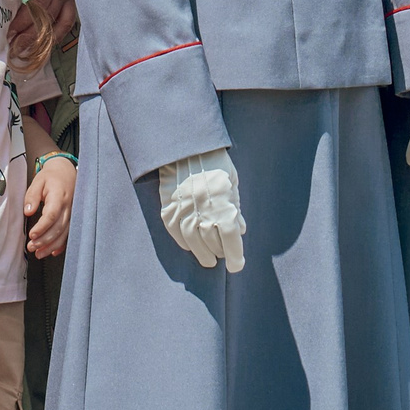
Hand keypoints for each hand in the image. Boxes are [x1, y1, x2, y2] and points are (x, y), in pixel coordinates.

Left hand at [12, 0, 77, 50]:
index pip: (38, 2)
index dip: (25, 20)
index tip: (11, 33)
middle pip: (48, 16)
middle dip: (31, 35)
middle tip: (15, 50)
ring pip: (60, 21)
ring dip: (45, 39)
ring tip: (29, 53)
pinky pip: (70, 18)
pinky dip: (60, 33)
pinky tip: (48, 44)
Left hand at [25, 155, 75, 257]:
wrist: (66, 172)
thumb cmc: (51, 177)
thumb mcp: (38, 181)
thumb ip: (32, 196)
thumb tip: (28, 211)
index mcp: (59, 196)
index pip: (52, 215)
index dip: (42, 227)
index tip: (32, 235)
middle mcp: (68, 207)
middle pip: (58, 227)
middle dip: (45, 240)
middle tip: (31, 247)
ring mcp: (73, 213)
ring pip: (64, 233)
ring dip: (52, 246)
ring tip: (39, 254)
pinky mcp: (73, 218)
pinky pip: (69, 234)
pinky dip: (61, 245)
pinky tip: (52, 252)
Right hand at [159, 148, 245, 272]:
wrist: (187, 144)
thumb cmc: (215, 161)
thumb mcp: (232, 182)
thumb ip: (236, 207)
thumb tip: (241, 230)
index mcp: (222, 201)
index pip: (230, 236)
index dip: (235, 254)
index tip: (237, 265)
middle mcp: (202, 207)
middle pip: (212, 240)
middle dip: (220, 252)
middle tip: (224, 257)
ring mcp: (183, 207)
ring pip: (192, 239)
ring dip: (201, 253)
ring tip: (208, 260)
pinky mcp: (168, 204)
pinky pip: (174, 229)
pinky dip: (183, 241)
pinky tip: (189, 246)